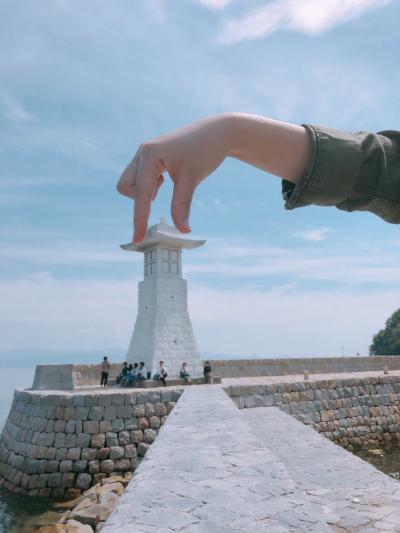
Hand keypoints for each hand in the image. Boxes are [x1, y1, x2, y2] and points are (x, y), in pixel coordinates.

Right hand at [117, 114, 232, 242]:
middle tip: (162, 193)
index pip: (142, 195)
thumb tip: (183, 230)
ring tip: (168, 182)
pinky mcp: (151, 157)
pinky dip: (150, 185)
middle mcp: (143, 152)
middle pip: (125, 188)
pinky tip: (166, 178)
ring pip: (131, 183)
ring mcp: (145, 154)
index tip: (138, 240)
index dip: (140, 219)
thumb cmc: (205, 151)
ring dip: (145, 191)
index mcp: (150, 155)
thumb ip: (182, 205)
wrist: (217, 132)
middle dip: (139, 198)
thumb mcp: (192, 179)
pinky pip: (140, 178)